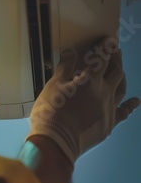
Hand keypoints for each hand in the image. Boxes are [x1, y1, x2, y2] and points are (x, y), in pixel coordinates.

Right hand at [27, 37, 139, 163]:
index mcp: (90, 80)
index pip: (101, 58)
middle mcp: (104, 91)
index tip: (108, 40)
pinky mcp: (109, 123)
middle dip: (116, 59)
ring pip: (122, 88)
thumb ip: (64, 69)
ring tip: (120, 70)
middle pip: (116, 71)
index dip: (105, 47)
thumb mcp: (52, 86)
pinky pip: (124, 112)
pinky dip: (131, 105)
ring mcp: (109, 108)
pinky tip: (136, 101)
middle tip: (114, 52)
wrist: (57, 141)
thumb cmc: (51, 112)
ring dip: (122, 77)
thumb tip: (70, 53)